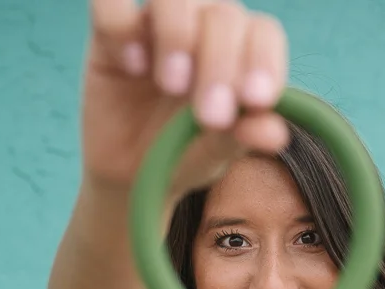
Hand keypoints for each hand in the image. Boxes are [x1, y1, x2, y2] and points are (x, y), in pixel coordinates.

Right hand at [81, 0, 290, 198]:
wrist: (131, 176)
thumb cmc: (183, 155)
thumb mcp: (213, 154)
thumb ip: (240, 138)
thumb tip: (275, 132)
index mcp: (240, 51)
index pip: (262, 33)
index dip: (263, 60)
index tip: (256, 101)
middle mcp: (202, 27)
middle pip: (223, 14)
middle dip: (220, 63)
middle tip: (210, 115)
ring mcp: (156, 26)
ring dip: (178, 38)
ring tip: (171, 84)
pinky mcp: (110, 33)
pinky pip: (110, 4)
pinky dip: (122, 27)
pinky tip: (132, 64)